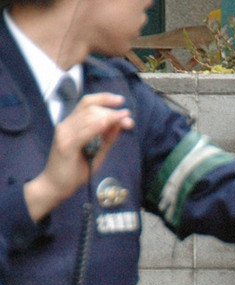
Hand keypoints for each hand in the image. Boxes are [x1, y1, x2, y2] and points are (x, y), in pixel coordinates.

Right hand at [23, 92, 134, 221]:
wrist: (56, 186)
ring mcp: (64, 134)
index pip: (87, 103)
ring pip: (88, 117)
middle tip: (128, 119)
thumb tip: (121, 121)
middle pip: (90, 109)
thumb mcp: (97, 151)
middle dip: (112, 111)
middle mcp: (66, 126)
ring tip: (125, 121)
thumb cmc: (76, 170)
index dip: (104, 99)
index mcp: (72, 124)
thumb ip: (107, 137)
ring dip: (110, 117)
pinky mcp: (65, 145)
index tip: (121, 102)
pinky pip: (82, 132)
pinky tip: (108, 124)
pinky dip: (96, 126)